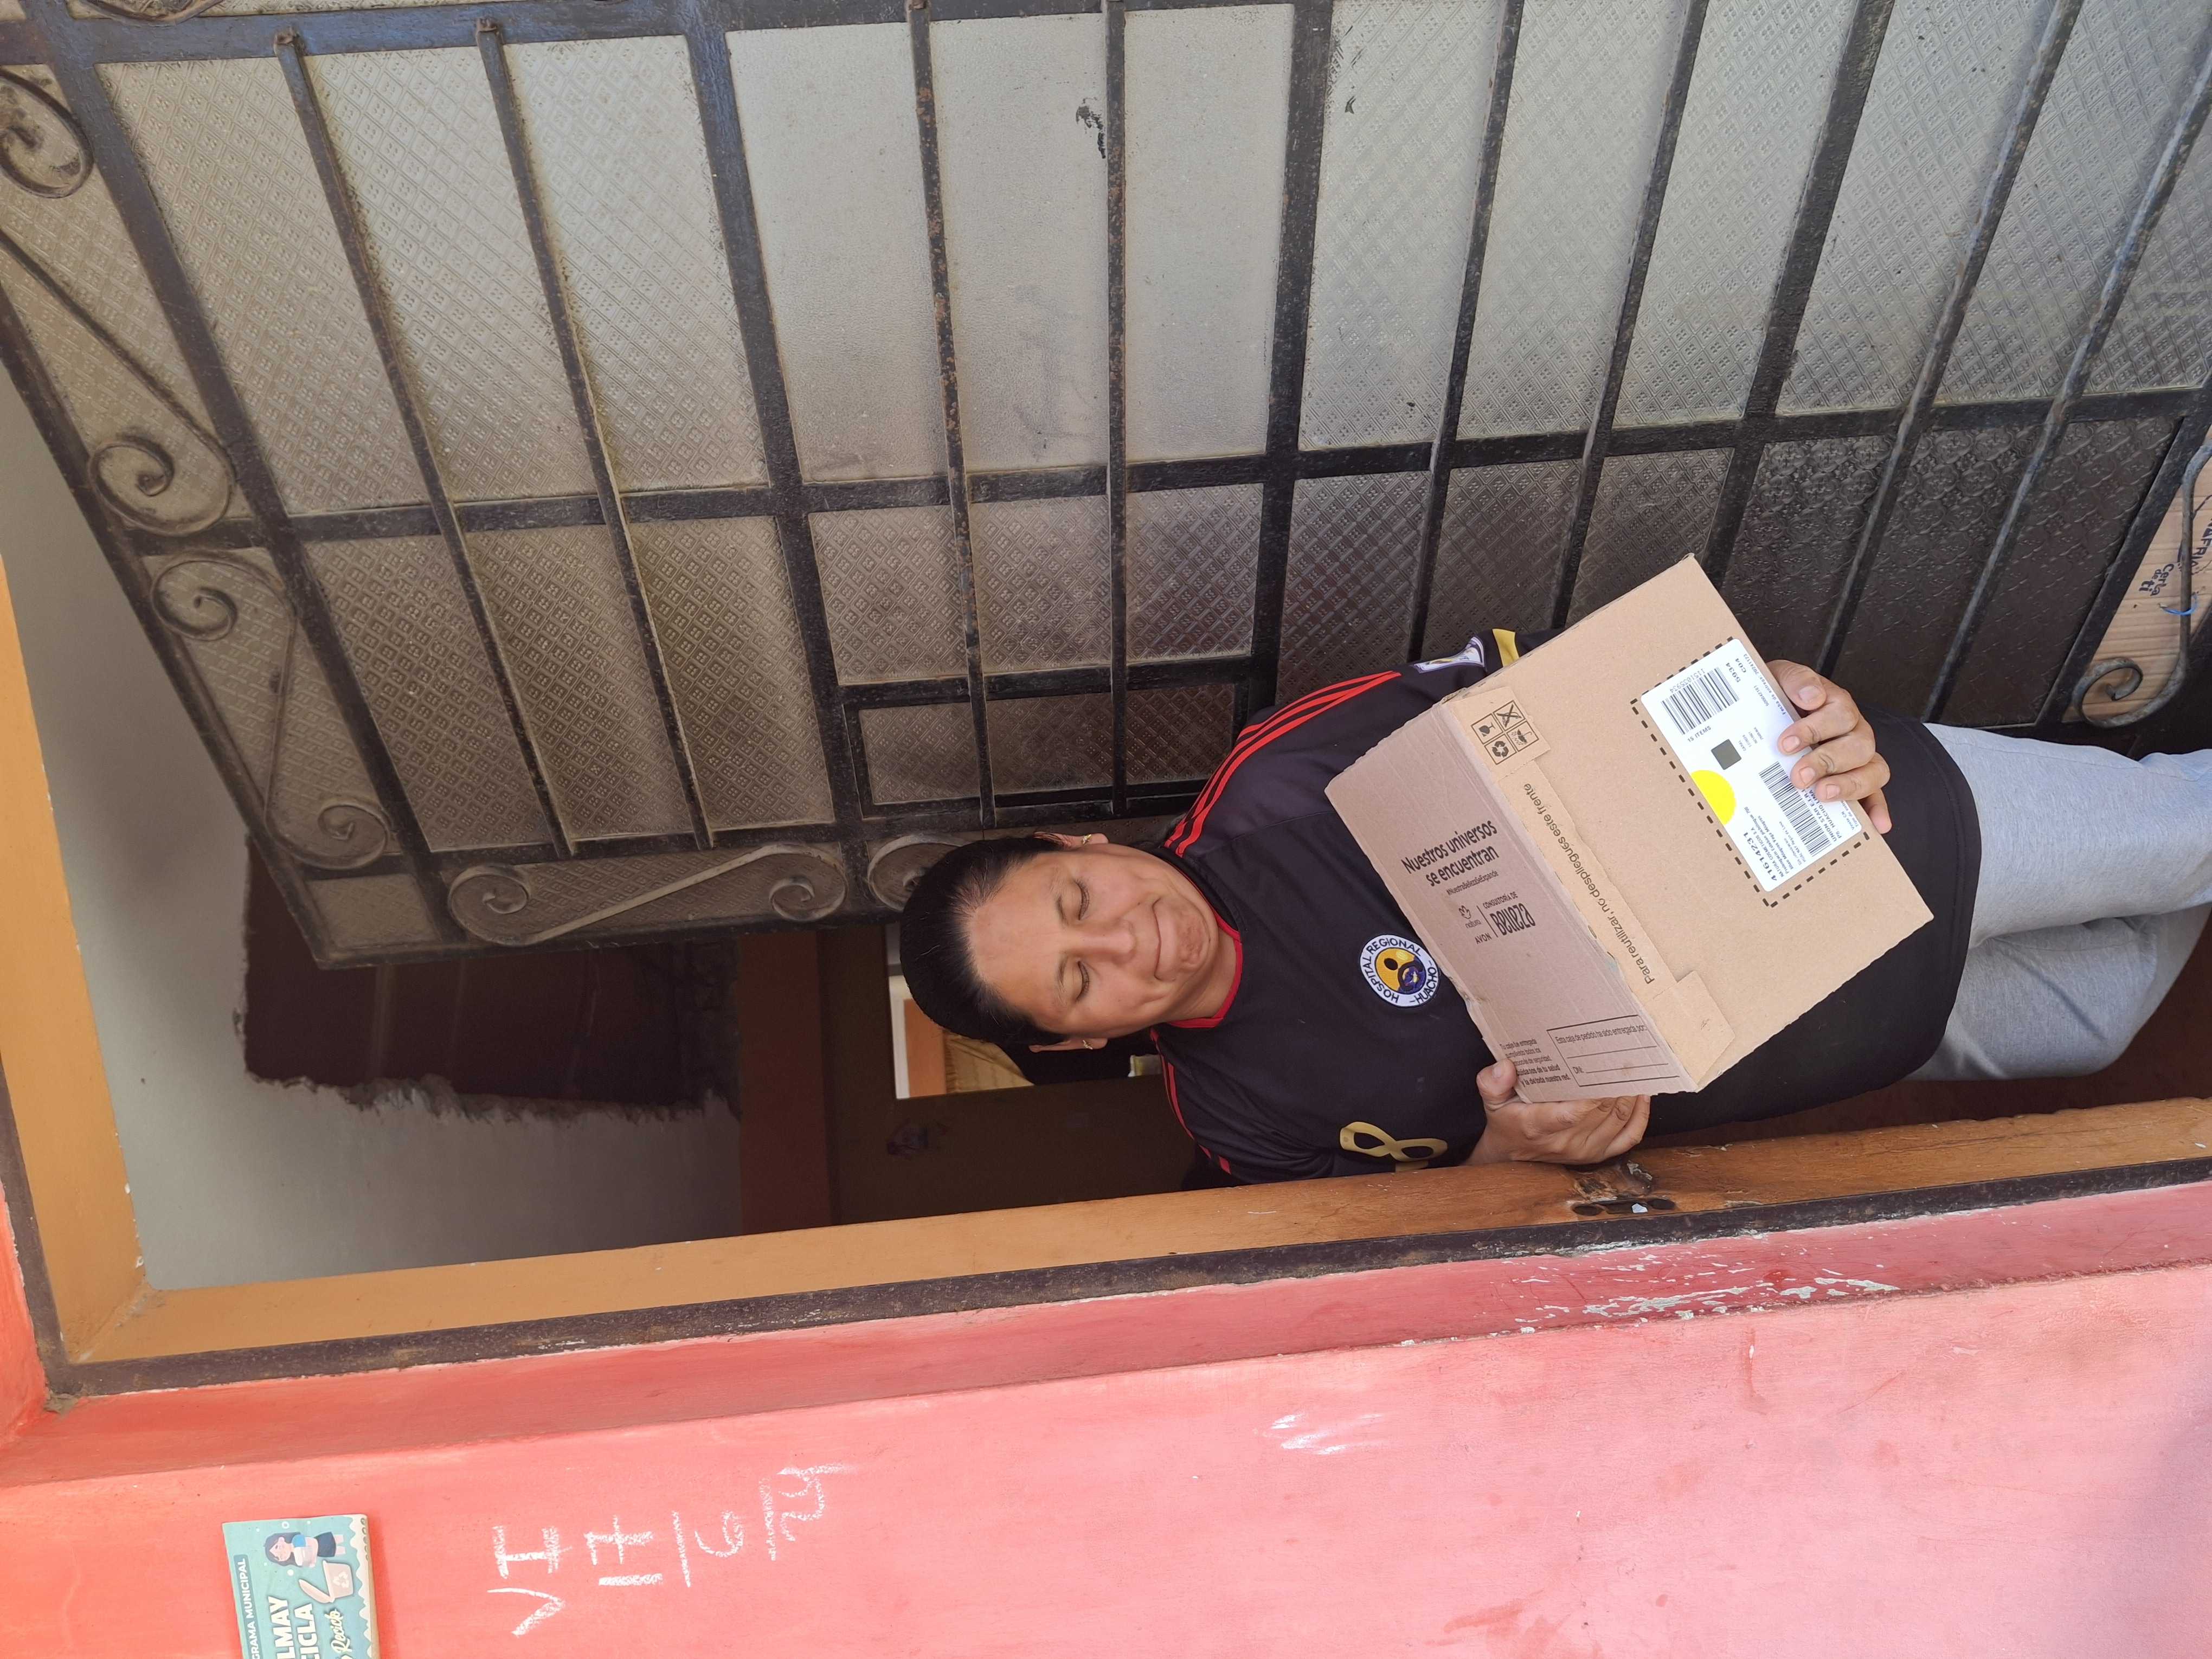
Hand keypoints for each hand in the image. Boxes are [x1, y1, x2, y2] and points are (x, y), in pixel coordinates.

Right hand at [1467, 1059, 1649, 1165]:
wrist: (1510, 1155)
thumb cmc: (1506, 1120)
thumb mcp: (1491, 1100)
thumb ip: (1492, 1083)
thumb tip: (1506, 1066)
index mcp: (1538, 1126)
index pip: (1574, 1112)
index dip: (1596, 1092)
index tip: (1607, 1066)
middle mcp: (1565, 1142)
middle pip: (1604, 1111)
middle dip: (1618, 1083)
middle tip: (1626, 1056)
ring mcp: (1585, 1150)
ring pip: (1619, 1120)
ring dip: (1630, 1095)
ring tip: (1634, 1070)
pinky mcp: (1597, 1155)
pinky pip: (1629, 1137)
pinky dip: (1639, 1117)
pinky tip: (1640, 1096)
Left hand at [1766, 659, 1891, 833]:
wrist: (1766, 711)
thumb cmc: (1776, 698)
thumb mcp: (1779, 679)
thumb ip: (1796, 679)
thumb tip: (1813, 696)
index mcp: (1836, 704)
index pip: (1839, 714)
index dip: (1813, 729)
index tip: (1785, 744)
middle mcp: (1854, 730)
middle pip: (1858, 745)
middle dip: (1827, 762)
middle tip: (1798, 776)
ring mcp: (1859, 757)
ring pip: (1873, 770)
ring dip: (1849, 785)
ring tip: (1822, 794)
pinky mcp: (1858, 781)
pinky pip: (1876, 795)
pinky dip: (1878, 809)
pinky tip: (1878, 826)